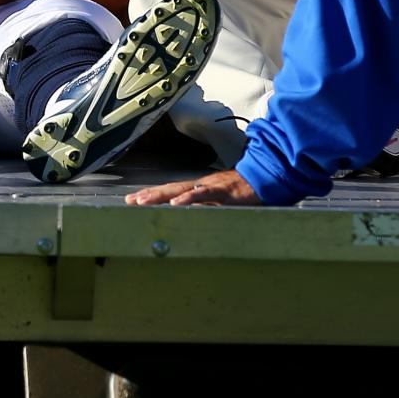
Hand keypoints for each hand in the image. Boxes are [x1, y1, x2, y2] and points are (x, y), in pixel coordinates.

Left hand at [125, 168, 260, 206]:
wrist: (268, 177)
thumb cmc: (247, 191)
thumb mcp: (224, 203)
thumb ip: (209, 209)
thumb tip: (193, 220)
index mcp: (201, 188)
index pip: (173, 192)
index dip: (154, 195)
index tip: (133, 201)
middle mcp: (203, 185)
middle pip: (171, 190)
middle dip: (150, 195)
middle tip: (130, 202)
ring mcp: (212, 187)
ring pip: (182, 190)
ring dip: (161, 196)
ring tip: (142, 201)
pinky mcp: (224, 191)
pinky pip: (204, 194)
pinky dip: (189, 199)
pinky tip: (176, 204)